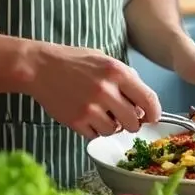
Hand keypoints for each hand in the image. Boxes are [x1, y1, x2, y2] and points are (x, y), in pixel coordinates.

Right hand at [27, 43, 161, 137]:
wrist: (40, 67)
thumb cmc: (74, 62)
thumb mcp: (105, 60)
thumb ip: (126, 77)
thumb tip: (144, 101)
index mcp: (117, 72)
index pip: (148, 99)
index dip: (154, 113)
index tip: (152, 118)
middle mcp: (106, 90)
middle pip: (134, 122)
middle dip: (132, 122)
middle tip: (124, 117)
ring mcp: (90, 107)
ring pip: (115, 131)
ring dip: (112, 127)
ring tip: (102, 114)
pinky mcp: (76, 121)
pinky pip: (96, 135)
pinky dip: (95, 130)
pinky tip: (88, 117)